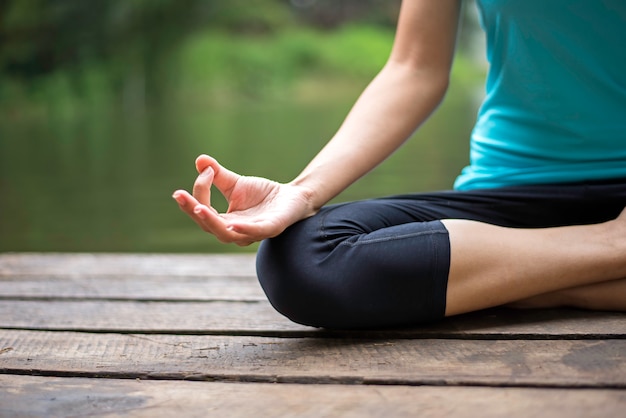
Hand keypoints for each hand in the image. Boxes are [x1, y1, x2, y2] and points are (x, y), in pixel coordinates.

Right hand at [172, 155, 314, 245]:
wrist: (293, 197)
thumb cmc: (263, 194)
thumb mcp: (236, 183)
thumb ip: (218, 175)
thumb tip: (200, 160)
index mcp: (225, 222)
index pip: (204, 211)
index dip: (199, 192)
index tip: (204, 171)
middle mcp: (235, 231)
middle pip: (209, 226)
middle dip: (194, 210)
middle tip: (180, 196)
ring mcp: (253, 233)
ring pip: (227, 234)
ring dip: (212, 221)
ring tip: (199, 208)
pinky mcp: (271, 229)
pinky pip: (255, 232)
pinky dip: (243, 229)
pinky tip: (232, 223)